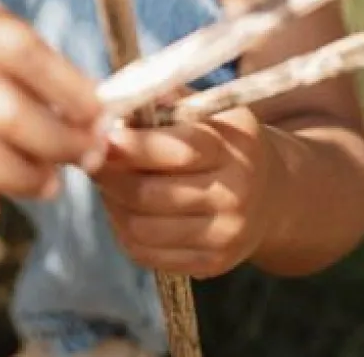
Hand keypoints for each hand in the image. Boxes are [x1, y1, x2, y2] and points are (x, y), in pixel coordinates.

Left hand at [92, 107, 279, 278]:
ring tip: (106, 181)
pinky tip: (122, 207)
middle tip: (91, 157)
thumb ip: (160, 99)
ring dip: (111, 203)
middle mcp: (234, 194)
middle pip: (149, 193)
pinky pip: (147, 254)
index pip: (176, 150)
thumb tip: (110, 99)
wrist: (272, 193)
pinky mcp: (211, 264)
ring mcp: (225, 235)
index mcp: (232, 147)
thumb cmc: (220, 138)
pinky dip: (123, 230)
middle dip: (109, 175)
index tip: (100, 136)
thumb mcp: (204, 108)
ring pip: (141, 228)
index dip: (130, 145)